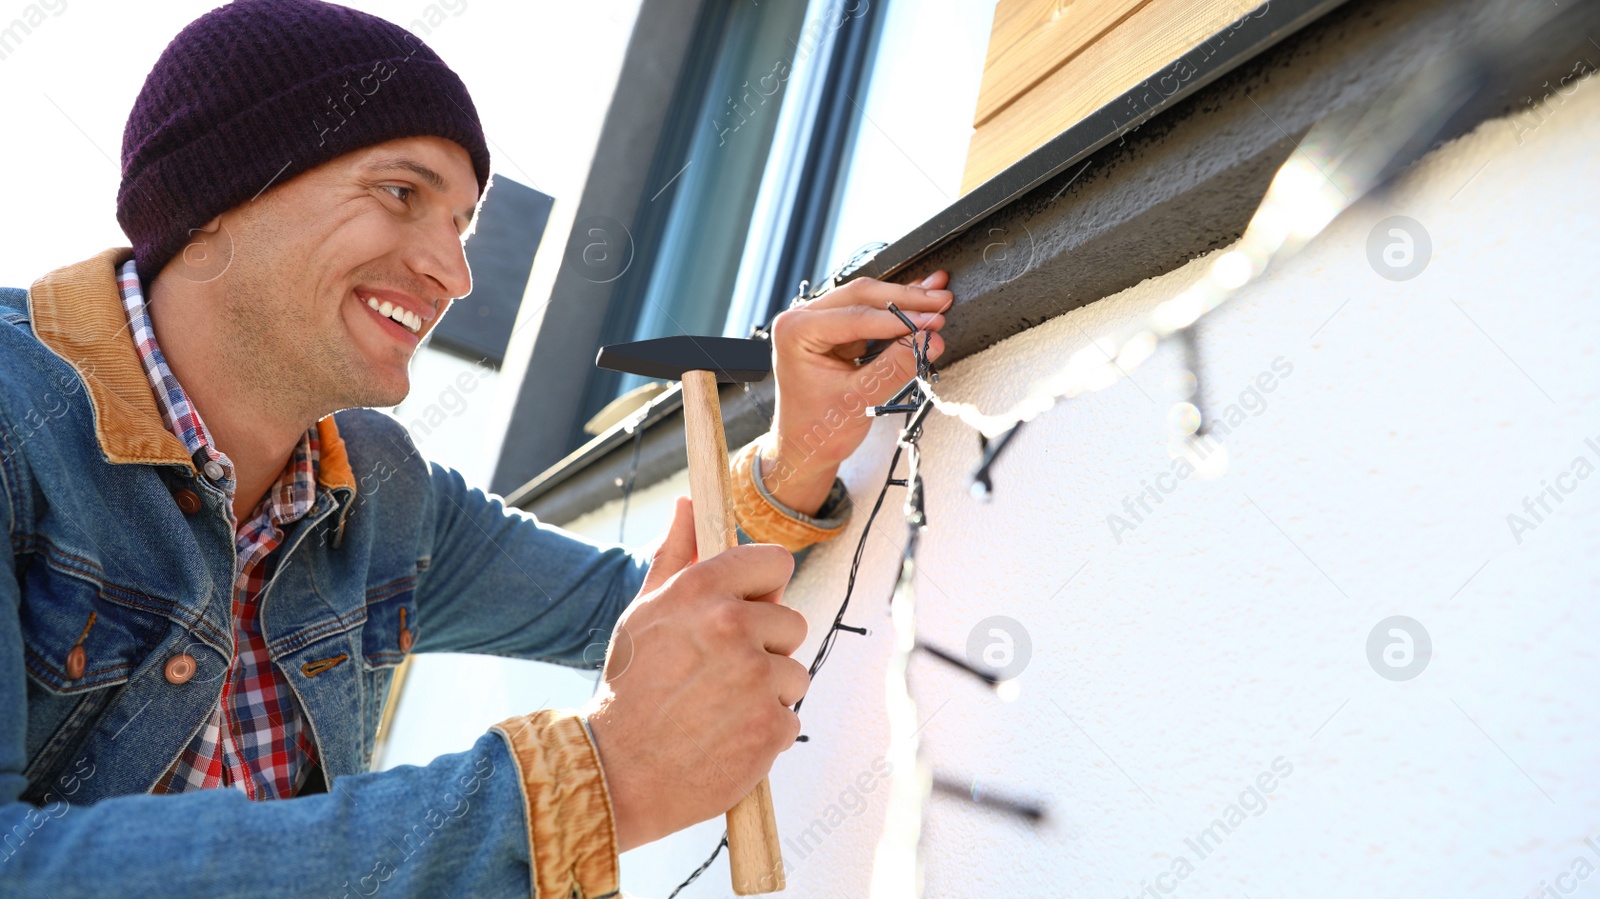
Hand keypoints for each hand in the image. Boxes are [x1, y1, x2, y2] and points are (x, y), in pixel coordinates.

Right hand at [583, 497, 809, 850]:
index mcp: (702, 590)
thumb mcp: (644, 613)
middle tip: (722, 673)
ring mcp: (756, 678)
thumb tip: (688, 504)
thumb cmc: (630, 689)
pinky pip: (790, 718)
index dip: (764, 590)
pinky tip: (727, 736)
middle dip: (767, 648)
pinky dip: (765, 732)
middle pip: (793, 622)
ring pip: (794, 674)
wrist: (617, 773)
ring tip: (720, 708)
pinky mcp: (771, 725)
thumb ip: (674, 555)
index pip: (776, 562)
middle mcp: (733, 626)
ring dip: (767, 693)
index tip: (748, 611)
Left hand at [763, 271, 951, 512]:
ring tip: (939, 297)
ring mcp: (817, 321)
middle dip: (906, 300)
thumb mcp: (860, 400)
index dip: (899, 318)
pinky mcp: (834, 329)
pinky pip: (869, 313)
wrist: (805, 449)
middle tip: (941, 301)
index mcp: (794, 332)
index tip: (932, 321)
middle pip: (861, 297)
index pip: (855, 317)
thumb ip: (895, 367)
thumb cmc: (818, 430)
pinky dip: (897, 310)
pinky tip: (922, 301)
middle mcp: (801, 319)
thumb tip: (930, 340)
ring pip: (868, 300)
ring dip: (905, 300)